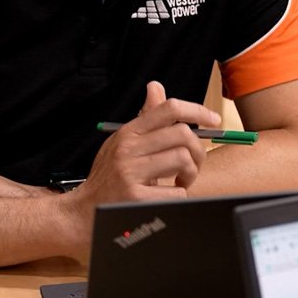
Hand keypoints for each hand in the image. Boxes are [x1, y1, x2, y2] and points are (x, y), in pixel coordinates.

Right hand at [71, 81, 223, 208]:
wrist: (83, 211)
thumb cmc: (110, 176)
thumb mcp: (123, 142)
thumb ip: (145, 119)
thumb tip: (156, 86)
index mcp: (129, 132)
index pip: (169, 108)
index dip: (198, 111)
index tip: (215, 121)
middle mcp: (128, 148)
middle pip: (182, 134)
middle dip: (198, 151)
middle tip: (193, 164)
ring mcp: (130, 172)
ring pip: (182, 159)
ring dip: (190, 174)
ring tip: (180, 181)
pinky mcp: (135, 197)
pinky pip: (176, 192)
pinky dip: (179, 195)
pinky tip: (166, 196)